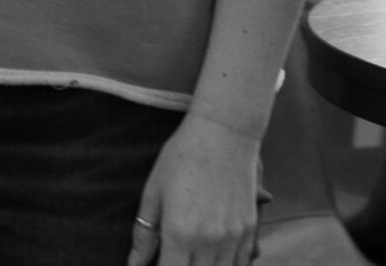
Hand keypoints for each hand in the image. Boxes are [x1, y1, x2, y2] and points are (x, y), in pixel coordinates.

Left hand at [129, 112, 262, 265]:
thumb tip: (135, 263)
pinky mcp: (250, 231)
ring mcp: (233, 238)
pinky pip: (242, 264)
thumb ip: (145, 233)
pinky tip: (213, 257)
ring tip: (191, 255)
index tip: (156, 264)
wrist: (224, 132)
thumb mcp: (154, 191)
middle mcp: (209, 241)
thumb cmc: (183, 156)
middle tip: (172, 255)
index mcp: (180, 233)